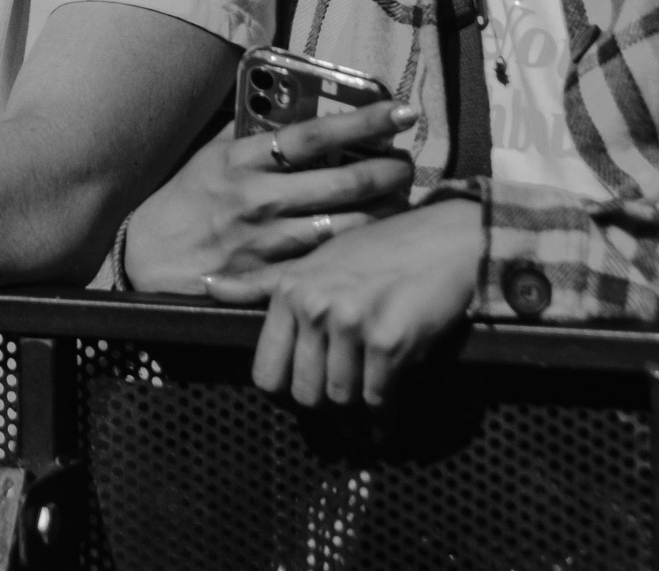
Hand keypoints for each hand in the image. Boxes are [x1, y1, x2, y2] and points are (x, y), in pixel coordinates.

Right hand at [122, 102, 416, 292]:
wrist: (146, 260)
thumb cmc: (183, 202)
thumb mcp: (209, 157)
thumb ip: (248, 133)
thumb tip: (283, 105)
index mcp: (244, 160)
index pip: (315, 135)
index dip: (364, 122)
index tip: (400, 112)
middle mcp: (259, 198)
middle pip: (343, 181)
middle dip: (389, 170)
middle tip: (408, 164)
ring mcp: (267, 241)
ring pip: (346, 226)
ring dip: (383, 212)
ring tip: (401, 202)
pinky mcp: (271, 277)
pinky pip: (326, 261)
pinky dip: (356, 250)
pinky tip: (375, 242)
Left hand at [205, 197, 483, 406]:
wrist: (447, 240)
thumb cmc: (382, 250)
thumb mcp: (316, 259)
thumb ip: (264, 282)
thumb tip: (212, 287)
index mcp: (290, 290)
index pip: (266, 374)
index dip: (286, 393)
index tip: (307, 392)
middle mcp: (314, 306)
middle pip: (304, 393)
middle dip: (325, 406)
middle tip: (344, 403)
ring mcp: (349, 323)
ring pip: (341, 400)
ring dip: (357, 412)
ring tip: (368, 405)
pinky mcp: (387, 339)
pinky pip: (377, 398)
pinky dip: (384, 415)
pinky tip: (387, 417)